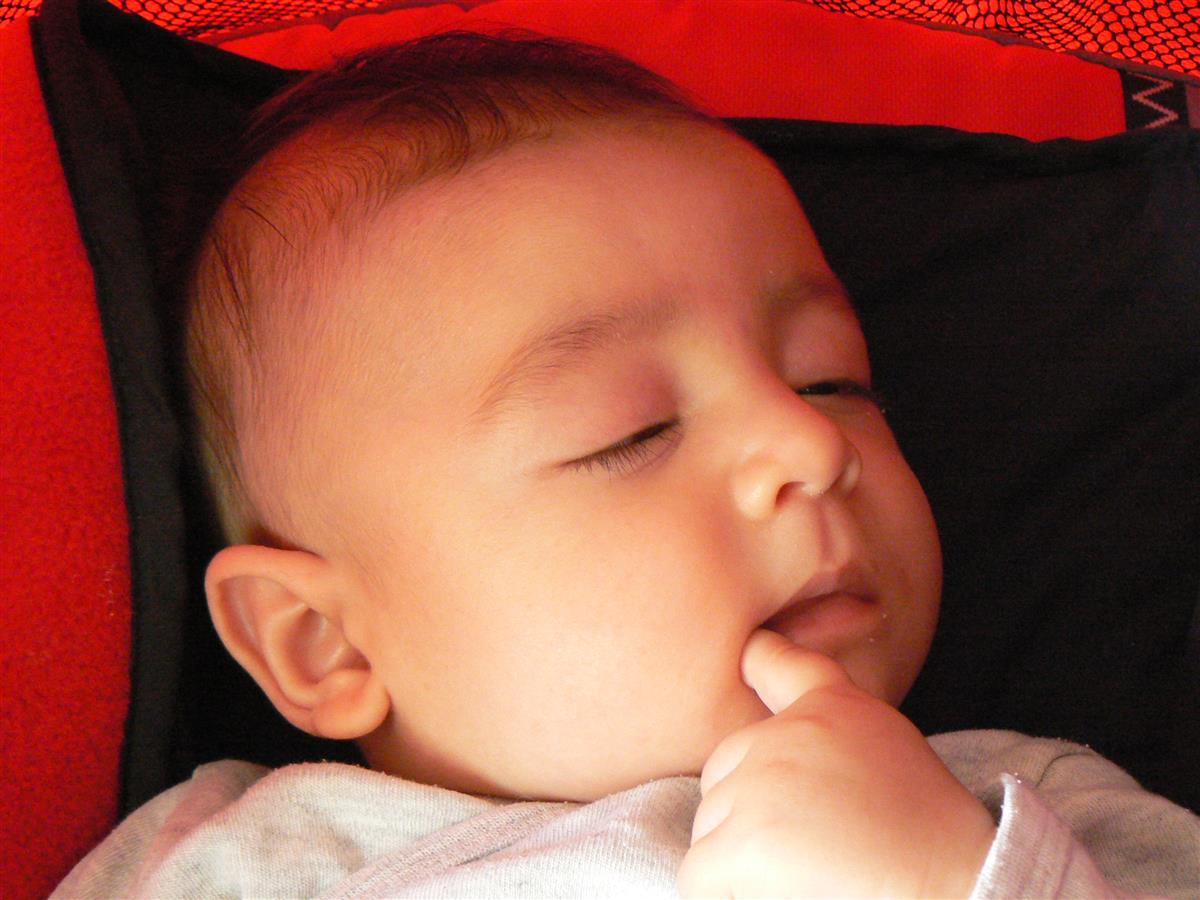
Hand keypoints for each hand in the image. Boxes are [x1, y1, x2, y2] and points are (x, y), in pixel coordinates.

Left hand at [678, 630, 995, 897]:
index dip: (753, 658)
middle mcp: (786, 732)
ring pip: (710, 827)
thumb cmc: (931, 836)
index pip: (771, 658)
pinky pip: (699, 876)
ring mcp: (760, 781)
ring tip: (807, 874)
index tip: (747, 654)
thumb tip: (768, 751)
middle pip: (722, 772)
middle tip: (809, 849)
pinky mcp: (744, 839)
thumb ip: (829, 732)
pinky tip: (770, 896)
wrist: (955, 882)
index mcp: (831, 704)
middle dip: (744, 812)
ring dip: (739, 859)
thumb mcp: (887, 749)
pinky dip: (723, 895)